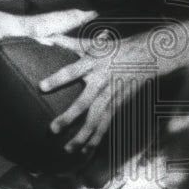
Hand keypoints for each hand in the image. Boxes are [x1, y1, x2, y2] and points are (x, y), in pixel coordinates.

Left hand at [39, 30, 165, 153]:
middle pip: (83, 102)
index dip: (57, 79)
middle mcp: (101, 82)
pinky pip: (105, 125)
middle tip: (53, 129)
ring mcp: (110, 96)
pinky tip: (85, 151)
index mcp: (93, 64)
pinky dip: (96, 139)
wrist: (147, 56)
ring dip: (82, 136)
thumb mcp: (95, 44)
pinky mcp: (117, 105)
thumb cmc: (116, 48)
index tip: (41, 87)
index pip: (72, 72)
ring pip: (95, 120)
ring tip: (67, 149)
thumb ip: (70, 43)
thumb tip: (47, 37)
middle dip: (69, 117)